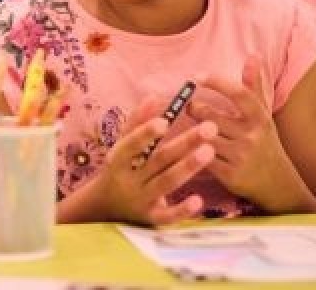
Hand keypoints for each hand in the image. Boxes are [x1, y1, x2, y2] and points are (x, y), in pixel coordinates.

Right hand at [95, 101, 216, 225]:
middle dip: (184, 144)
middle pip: (158, 160)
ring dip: (188, 167)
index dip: (145, 133)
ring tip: (210, 151)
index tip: (164, 120)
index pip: (130, 145)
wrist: (105, 207)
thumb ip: (136, 122)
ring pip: (166, 183)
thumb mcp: (121, 146)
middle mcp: (128, 179)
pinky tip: (199, 200)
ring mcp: (140, 199)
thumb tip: (153, 96)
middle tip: (209, 128)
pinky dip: (182, 209)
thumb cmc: (119, 169)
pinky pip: (167, 215)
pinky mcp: (151, 218)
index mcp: (118, 159)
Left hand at [188, 56, 307, 211]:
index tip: (196, 76)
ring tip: (180, 124)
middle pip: (211, 116)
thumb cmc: (263, 140)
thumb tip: (253, 56)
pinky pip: (201, 158)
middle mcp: (252, 136)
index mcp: (259, 118)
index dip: (216, 82)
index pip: (239, 94)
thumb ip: (254, 85)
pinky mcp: (230, 175)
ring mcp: (241, 156)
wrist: (275, 182)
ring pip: (203, 137)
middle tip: (186, 106)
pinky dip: (189, 150)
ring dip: (188, 130)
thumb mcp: (262, 114)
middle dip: (194, 109)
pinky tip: (180, 145)